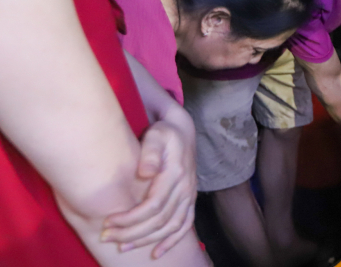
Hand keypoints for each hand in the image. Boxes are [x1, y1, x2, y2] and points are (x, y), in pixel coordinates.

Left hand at [101, 117, 196, 257]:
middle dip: (132, 232)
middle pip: (159, 220)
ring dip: (147, 240)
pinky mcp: (190, 199)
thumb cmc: (164, 132)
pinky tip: (156, 252)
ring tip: (123, 246)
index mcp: (175, 174)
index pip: (153, 206)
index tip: (108, 221)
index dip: (130, 218)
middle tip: (107, 237)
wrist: (182, 130)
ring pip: (171, 226)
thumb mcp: (156, 134)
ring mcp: (190, 195)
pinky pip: (185, 225)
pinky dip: (172, 241)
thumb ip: (151, 151)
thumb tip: (146, 172)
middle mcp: (185, 187)